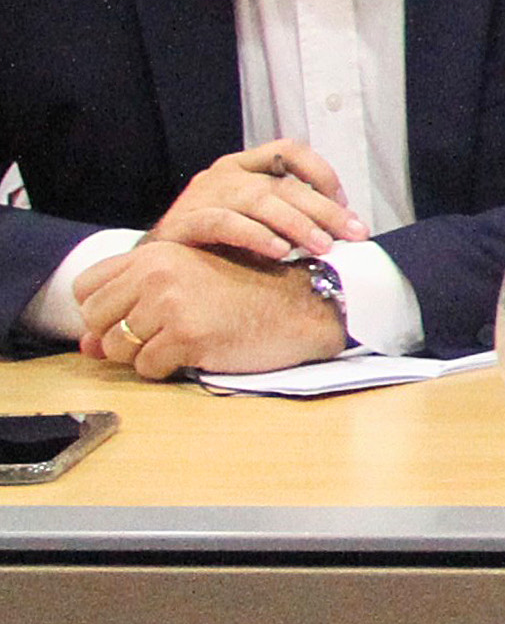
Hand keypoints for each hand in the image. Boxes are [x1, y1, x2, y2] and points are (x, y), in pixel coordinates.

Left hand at [74, 238, 346, 379]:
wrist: (301, 306)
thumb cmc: (247, 294)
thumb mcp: (186, 284)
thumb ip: (132, 306)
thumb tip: (86, 347)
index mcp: (155, 254)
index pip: (87, 288)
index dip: (100, 311)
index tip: (129, 319)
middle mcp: (157, 274)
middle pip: (96, 319)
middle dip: (118, 337)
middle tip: (156, 337)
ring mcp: (172, 305)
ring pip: (118, 347)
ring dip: (142, 356)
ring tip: (177, 346)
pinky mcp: (189, 336)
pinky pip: (148, 367)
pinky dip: (165, 369)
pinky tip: (193, 355)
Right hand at [150, 139, 370, 266]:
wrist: (157, 263)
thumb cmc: (217, 243)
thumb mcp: (259, 222)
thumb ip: (292, 219)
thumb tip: (341, 233)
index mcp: (245, 166)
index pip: (289, 151)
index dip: (321, 173)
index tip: (345, 203)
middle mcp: (226, 174)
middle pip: (284, 185)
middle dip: (325, 210)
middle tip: (354, 234)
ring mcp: (204, 195)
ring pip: (259, 200)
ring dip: (296, 224)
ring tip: (322, 247)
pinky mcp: (186, 222)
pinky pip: (225, 223)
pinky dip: (255, 236)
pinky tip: (279, 252)